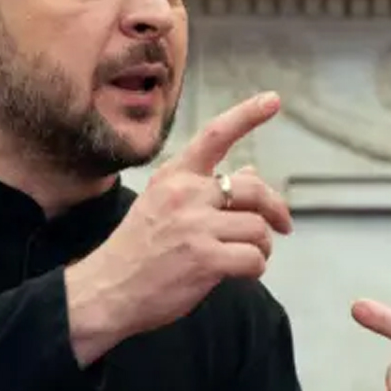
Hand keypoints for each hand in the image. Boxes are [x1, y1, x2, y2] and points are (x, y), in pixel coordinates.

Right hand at [66, 92, 292, 363]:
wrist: (106, 290)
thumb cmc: (137, 250)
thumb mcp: (163, 205)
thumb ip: (205, 188)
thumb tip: (249, 172)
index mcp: (174, 176)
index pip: (215, 135)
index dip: (247, 115)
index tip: (273, 100)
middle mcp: (185, 194)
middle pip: (252, 188)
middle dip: (276, 208)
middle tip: (284, 225)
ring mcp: (195, 226)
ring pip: (257, 228)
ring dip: (262, 246)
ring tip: (248, 256)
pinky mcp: (204, 259)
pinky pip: (254, 258)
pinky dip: (255, 268)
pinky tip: (241, 273)